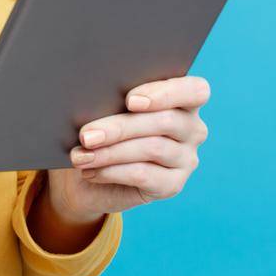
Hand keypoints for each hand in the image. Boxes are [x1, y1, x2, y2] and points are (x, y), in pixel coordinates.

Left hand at [45, 75, 210, 220]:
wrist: (86, 173)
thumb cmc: (99, 128)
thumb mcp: (104, 108)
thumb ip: (111, 98)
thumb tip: (96, 96)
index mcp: (182, 99)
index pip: (195, 90)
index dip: (166, 93)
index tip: (131, 100)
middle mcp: (192, 128)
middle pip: (165, 121)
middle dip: (120, 127)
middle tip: (86, 135)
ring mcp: (185, 158)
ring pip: (152, 148)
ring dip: (110, 152)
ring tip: (81, 155)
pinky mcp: (172, 185)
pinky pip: (144, 175)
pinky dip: (112, 171)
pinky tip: (91, 171)